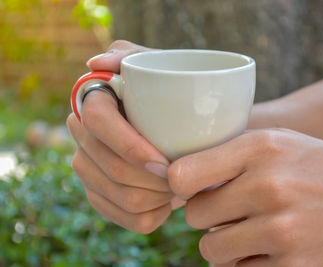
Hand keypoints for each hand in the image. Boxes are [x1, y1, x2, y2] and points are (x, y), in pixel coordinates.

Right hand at [67, 40, 182, 233]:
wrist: (191, 128)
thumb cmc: (177, 96)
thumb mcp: (159, 66)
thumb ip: (130, 56)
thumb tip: (97, 63)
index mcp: (93, 102)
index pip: (98, 122)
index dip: (130, 146)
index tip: (165, 161)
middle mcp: (83, 137)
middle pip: (112, 168)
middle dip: (155, 180)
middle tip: (187, 176)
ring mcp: (89, 170)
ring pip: (124, 198)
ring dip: (161, 197)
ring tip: (183, 185)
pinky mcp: (102, 197)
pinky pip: (130, 220)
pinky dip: (158, 214)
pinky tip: (171, 200)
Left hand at [168, 129, 322, 265]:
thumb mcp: (282, 143)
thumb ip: (232, 154)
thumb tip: (178, 177)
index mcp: (262, 148)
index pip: (182, 174)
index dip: (179, 184)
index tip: (189, 188)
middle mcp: (269, 186)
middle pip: (194, 214)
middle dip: (208, 215)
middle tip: (232, 210)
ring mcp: (281, 231)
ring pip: (211, 248)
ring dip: (224, 243)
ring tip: (252, 230)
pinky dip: (248, 262)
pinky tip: (273, 248)